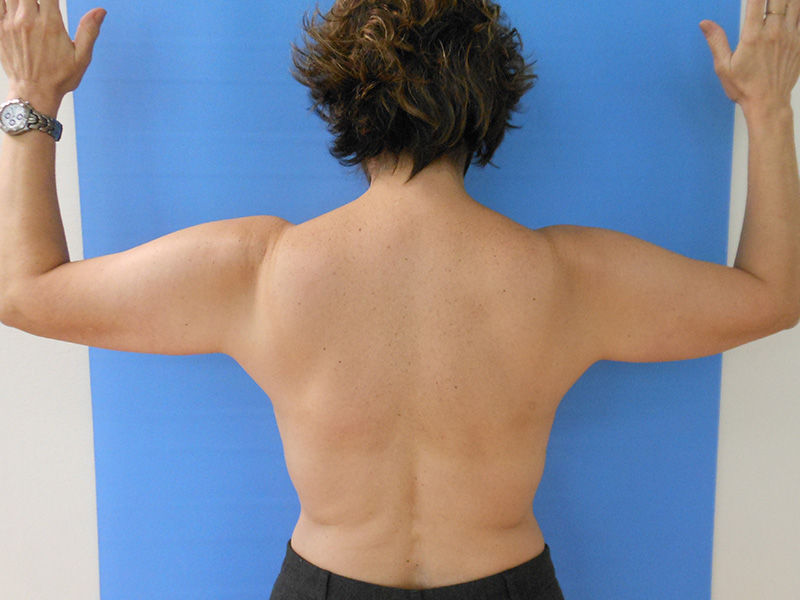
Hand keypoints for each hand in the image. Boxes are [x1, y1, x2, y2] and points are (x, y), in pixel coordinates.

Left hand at [0, 1, 105, 114]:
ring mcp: (10, 24)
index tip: (56, 2)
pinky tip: (14, 6)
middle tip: (43, 6)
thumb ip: (89, 31)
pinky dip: (5, 2)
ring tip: (30, 5)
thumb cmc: (59, 78)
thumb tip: (100, 11)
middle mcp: (27, 20)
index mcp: (50, 24)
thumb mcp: (81, 58)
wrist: (33, 93)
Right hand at [701, 0, 799, 115]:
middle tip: (764, 0)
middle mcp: (774, 32)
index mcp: (753, 36)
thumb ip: (716, 41)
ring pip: (795, 5)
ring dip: (786, 0)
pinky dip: (798, 11)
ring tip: (779, 1)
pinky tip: (793, 9)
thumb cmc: (744, 87)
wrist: (768, 103)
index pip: (756, 2)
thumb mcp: (723, 67)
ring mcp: (791, 36)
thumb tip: (705, 23)